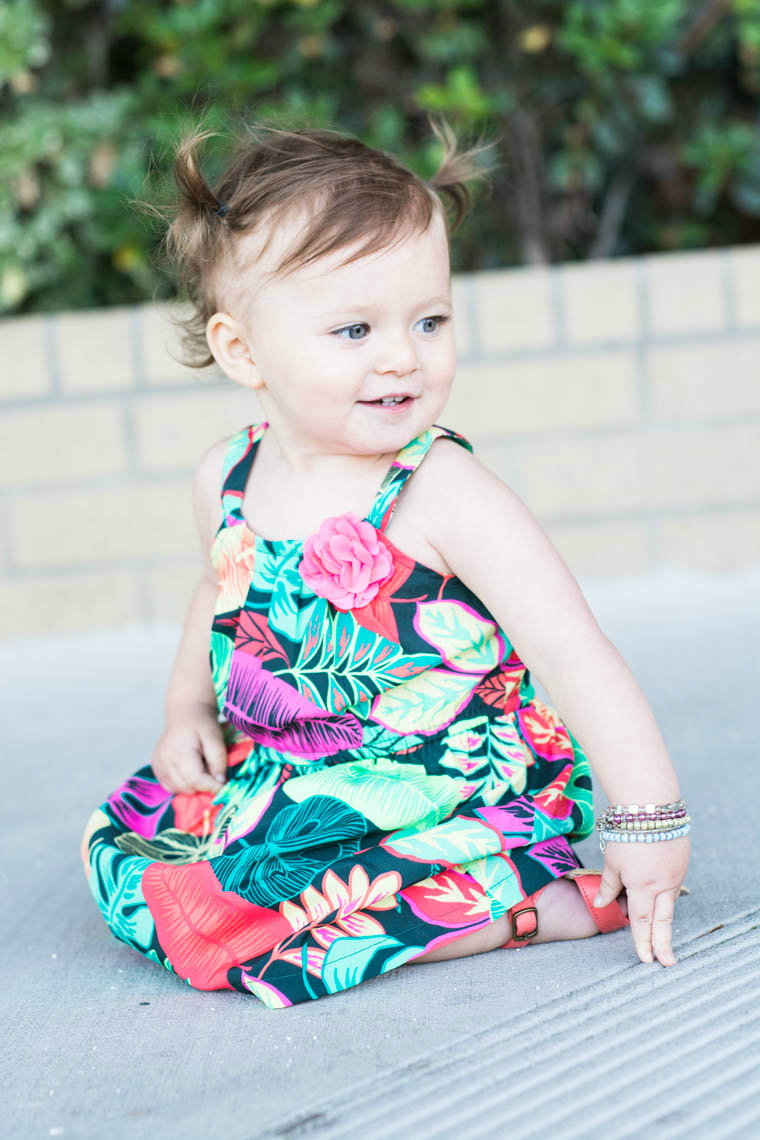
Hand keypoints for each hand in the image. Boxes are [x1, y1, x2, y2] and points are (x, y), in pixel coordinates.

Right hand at [151, 701, 228, 794]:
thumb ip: (219, 759)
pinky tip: (190, 772)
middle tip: (214, 775)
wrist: (185, 713)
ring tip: (202, 770)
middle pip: (187, 787)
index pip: (196, 780)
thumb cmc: (202, 724)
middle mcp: (164, 760)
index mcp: (180, 751)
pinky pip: (170, 786)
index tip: (225, 787)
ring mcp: (157, 764)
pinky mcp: (156, 767)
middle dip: (204, 786)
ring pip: (178, 789)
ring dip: (193, 786)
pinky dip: (182, 785)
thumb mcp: (215, 738)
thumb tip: (220, 781)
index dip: (212, 787)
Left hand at [593, 835, 689, 966]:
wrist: (651, 805)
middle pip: (663, 920)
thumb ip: (609, 885)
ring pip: (669, 904)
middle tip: (666, 963)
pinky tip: (661, 904)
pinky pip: (673, 887)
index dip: (642, 941)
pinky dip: (666, 898)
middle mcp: (663, 884)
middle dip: (662, 943)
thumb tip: (603, 904)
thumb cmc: (626, 830)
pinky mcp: (681, 863)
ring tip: (662, 940)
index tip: (645, 959)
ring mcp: (675, 874)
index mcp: (642, 885)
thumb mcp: (612, 860)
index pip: (642, 921)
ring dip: (665, 921)